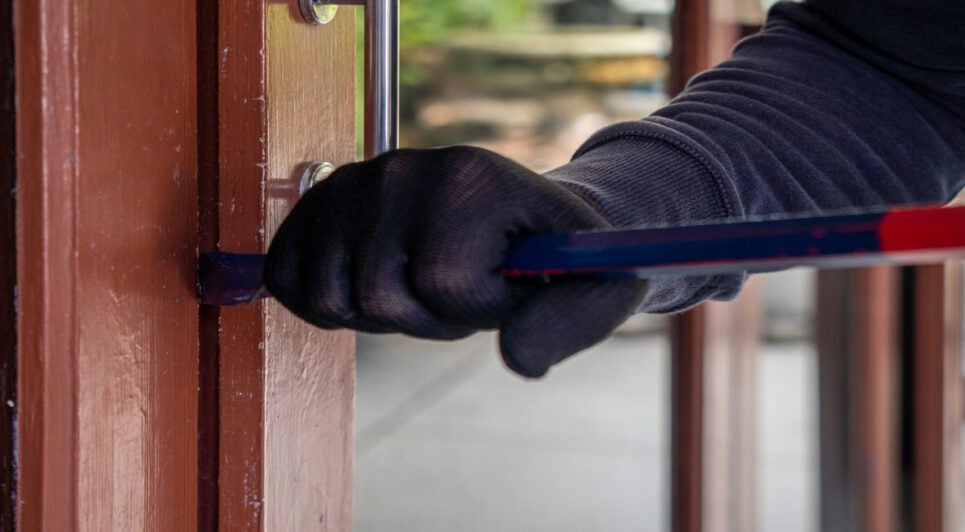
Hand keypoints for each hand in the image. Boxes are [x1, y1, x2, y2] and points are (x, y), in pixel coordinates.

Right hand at [264, 146, 647, 377]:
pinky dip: (321, 301)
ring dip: (376, 313)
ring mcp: (356, 180)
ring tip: (420, 280)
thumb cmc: (556, 259)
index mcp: (474, 177)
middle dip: (421, 316)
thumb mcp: (597, 286)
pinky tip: (368, 282)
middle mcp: (404, 166)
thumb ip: (574, 320)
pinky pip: (287, 275)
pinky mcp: (321, 201)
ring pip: (328, 294)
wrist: (518, 218)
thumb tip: (520, 360)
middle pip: (376, 294)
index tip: (500, 286)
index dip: (472, 309)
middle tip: (456, 288)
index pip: (443, 281)